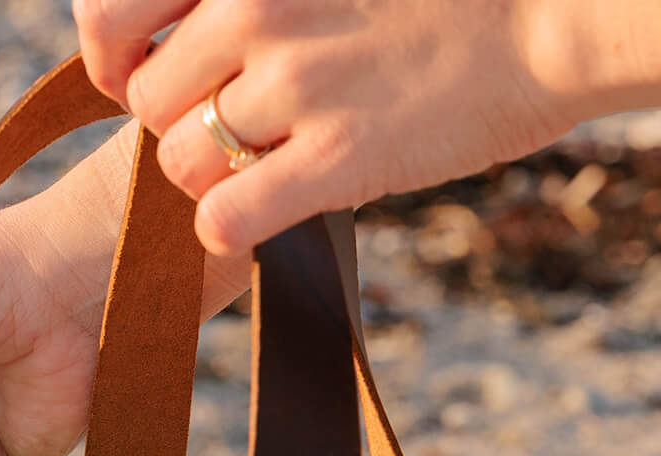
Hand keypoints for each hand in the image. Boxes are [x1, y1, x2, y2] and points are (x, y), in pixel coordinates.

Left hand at [76, 0, 660, 255]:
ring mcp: (293, 84)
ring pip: (178, 164)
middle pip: (146, 103)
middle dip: (183, 127)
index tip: (145, 76)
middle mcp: (255, 9)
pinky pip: (222, 219)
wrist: (549, 19)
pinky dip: (234, 228)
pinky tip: (271, 212)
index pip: (111, 11)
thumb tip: (192, 34)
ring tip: (270, 166)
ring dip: (212, 179)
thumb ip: (258, 1)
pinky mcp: (331, 159)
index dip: (112, 58)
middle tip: (240, 133)